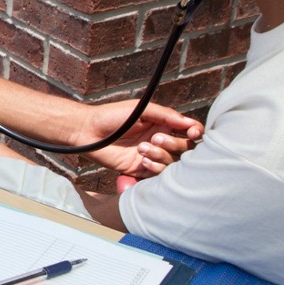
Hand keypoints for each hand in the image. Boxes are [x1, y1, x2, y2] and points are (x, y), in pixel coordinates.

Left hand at [76, 101, 202, 177]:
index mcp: (163, 124)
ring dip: (161, 156)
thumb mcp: (140, 109)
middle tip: (155, 138)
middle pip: (185, 148)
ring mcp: (151, 156)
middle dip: (174, 144)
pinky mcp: (141, 170)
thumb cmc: (111, 116)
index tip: (192, 132)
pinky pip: (158, 175)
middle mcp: (160, 140)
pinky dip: (155, 169)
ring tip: (141, 149)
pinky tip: (142, 161)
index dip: (195, 132)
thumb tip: (188, 123)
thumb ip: (164, 114)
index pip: (189, 130)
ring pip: (173, 163)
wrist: (88, 131)